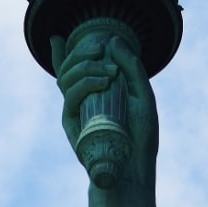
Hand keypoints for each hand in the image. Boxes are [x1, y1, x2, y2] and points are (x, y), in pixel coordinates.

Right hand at [51, 33, 158, 187]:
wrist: (134, 169)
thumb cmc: (141, 138)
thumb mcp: (144, 99)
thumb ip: (132, 69)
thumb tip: (114, 40)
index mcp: (96, 93)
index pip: (75, 68)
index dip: (63, 52)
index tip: (65, 37)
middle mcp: (82, 100)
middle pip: (69, 67)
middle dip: (81, 51)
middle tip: (100, 48)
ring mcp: (75, 110)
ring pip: (66, 77)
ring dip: (85, 66)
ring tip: (108, 70)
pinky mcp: (72, 122)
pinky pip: (70, 96)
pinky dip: (84, 84)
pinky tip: (102, 81)